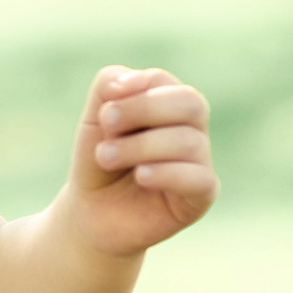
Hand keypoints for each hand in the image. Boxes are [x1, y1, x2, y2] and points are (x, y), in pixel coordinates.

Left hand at [64, 66, 216, 255]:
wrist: (91, 212)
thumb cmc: (99, 161)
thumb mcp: (95, 119)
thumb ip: (109, 86)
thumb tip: (132, 80)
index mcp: (168, 105)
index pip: (163, 81)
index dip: (133, 90)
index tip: (104, 110)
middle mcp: (191, 130)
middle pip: (190, 103)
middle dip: (143, 109)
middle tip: (107, 124)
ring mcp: (200, 163)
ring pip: (188, 141)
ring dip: (139, 146)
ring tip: (105, 158)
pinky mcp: (201, 196)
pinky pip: (199, 178)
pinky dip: (166, 172)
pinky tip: (140, 176)